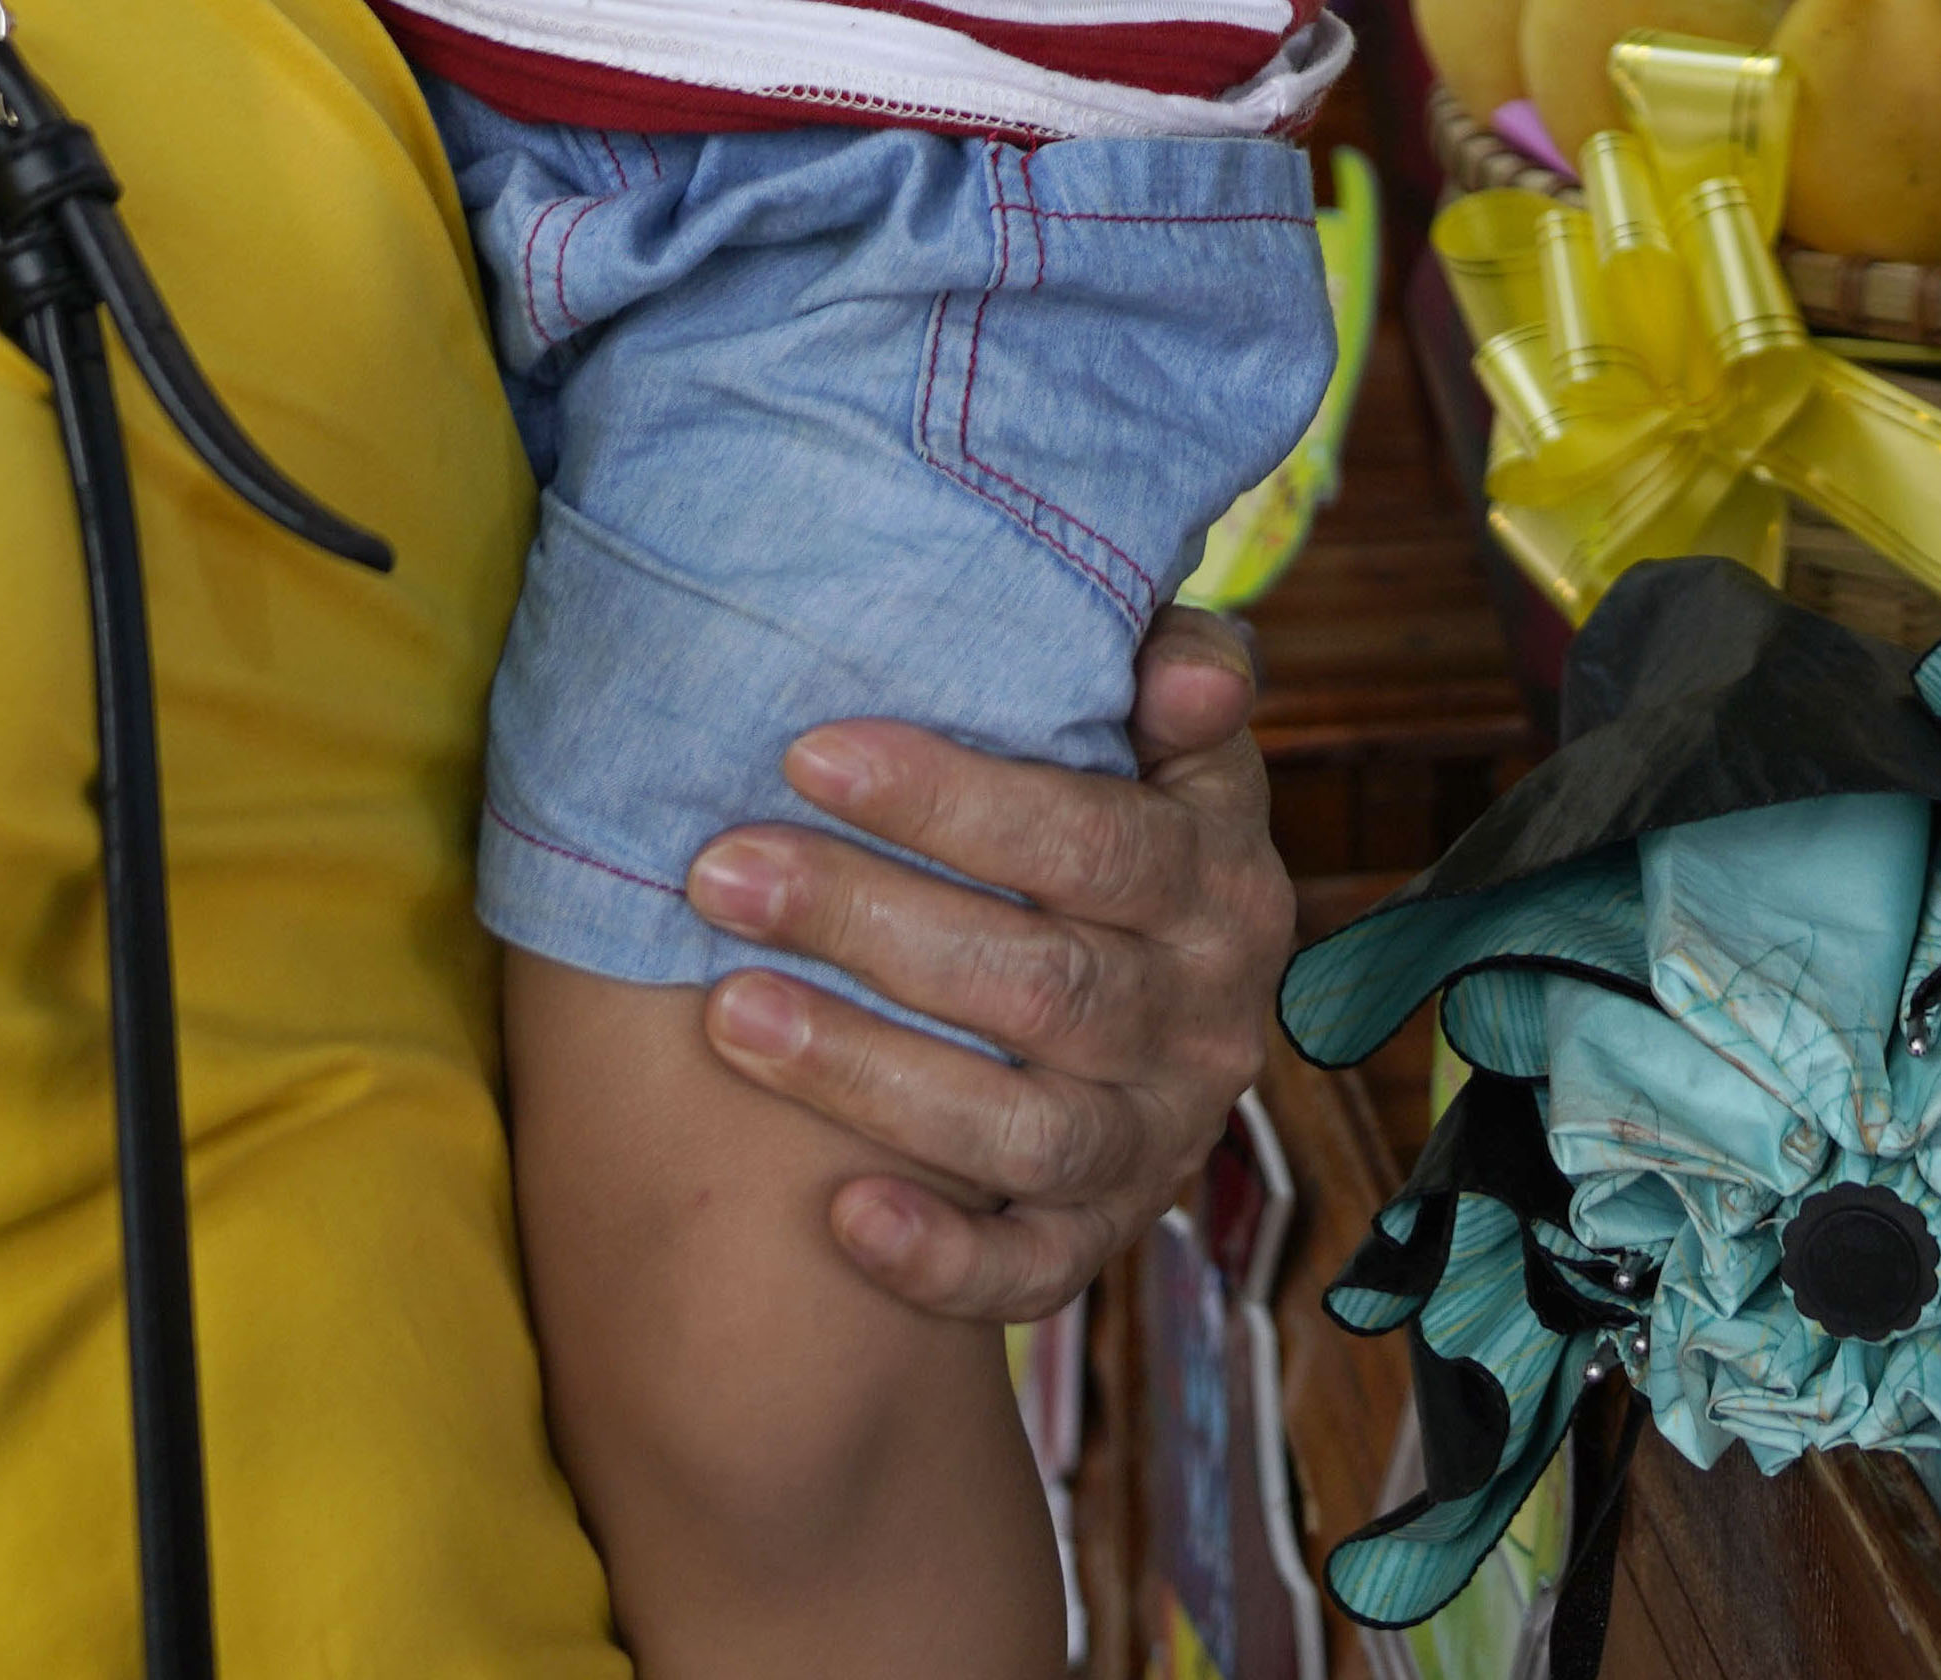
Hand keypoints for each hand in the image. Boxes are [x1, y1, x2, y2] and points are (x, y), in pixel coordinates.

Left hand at [678, 613, 1296, 1320]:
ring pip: (1028, 1130)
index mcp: (1222, 879)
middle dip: (867, 923)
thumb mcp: (1172, 738)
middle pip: (1042, 984)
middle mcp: (1208, 1018)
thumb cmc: (1120, 818)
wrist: (1165, 990)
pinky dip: (943, 1259)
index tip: (808, 754)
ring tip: (725, 1013)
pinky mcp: (1105, 1233)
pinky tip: (840, 1216)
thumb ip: (1184, 670)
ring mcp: (1160, 1137)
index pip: (1096, 842)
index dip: (954, 803)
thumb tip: (1181, 672)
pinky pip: (1036, 1270)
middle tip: (718, 873)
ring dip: (870, 1076)